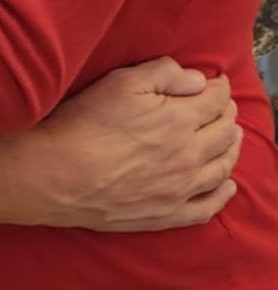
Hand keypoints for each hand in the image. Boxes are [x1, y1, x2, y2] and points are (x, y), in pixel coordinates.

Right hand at [23, 58, 240, 231]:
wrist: (56, 175)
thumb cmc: (84, 124)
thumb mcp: (120, 82)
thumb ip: (164, 74)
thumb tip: (199, 80)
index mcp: (180, 120)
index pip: (216, 100)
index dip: (219, 87)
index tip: (216, 82)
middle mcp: (188, 156)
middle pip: (224, 133)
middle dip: (228, 115)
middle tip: (223, 107)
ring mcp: (180, 190)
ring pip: (222, 168)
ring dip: (232, 149)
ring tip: (231, 138)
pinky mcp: (166, 214)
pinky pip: (207, 208)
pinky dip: (222, 195)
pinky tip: (226, 185)